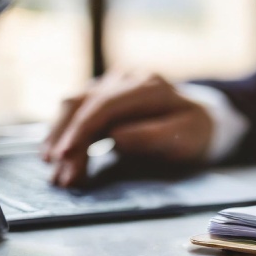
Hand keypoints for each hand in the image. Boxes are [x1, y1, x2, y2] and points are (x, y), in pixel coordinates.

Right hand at [42, 71, 212, 186]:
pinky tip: (54, 155)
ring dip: (59, 138)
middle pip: (84, 104)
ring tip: (54, 171)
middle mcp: (126, 77)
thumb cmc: (194, 132)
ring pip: (74, 105)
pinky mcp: (102, 95)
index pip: (105, 105)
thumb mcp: (186, 138)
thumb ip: (154, 135)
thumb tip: (116, 136)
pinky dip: (63, 133)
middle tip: (60, 178)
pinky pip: (75, 110)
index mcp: (148, 86)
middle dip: (67, 142)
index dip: (81, 130)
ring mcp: (112, 83)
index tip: (65, 156)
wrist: (200, 120)